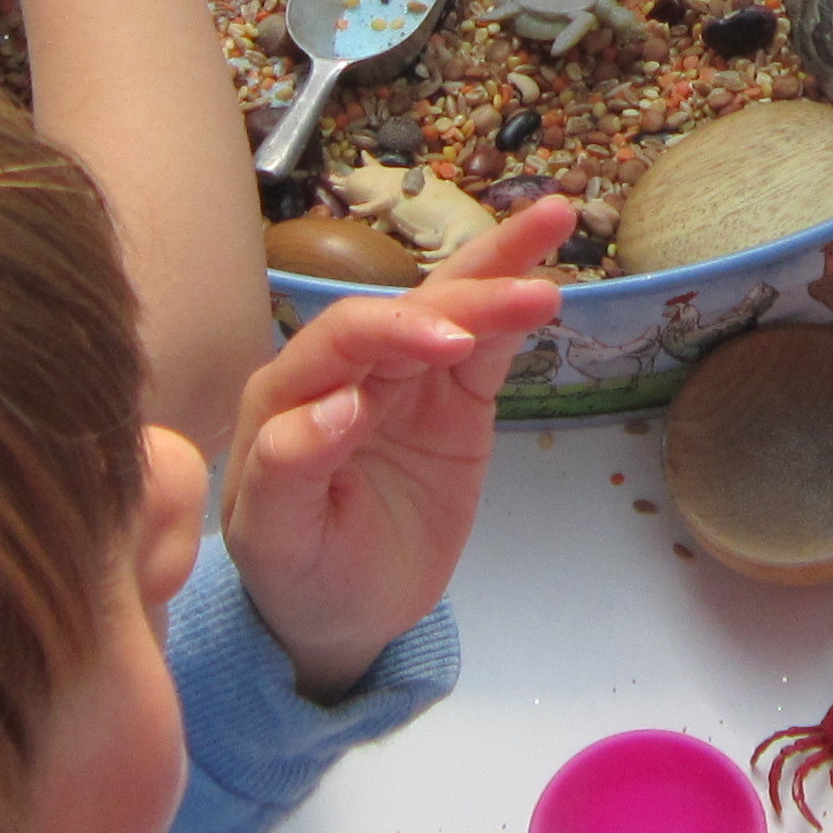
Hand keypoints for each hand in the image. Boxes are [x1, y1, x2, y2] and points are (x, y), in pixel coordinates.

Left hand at [224, 199, 572, 697]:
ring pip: (451, 309)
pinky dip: (513, 317)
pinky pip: (485, 348)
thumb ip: (290, 467)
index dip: (396, 330)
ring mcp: (404, 381)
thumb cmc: (296, 573)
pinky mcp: (449, 401)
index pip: (344, 339)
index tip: (453, 346)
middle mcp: (346, 370)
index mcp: (289, 394)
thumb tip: (338, 406)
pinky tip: (547, 285)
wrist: (342, 614)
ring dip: (499, 268)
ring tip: (555, 218)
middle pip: (407, 308)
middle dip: (467, 286)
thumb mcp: (276, 538)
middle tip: (529, 284)